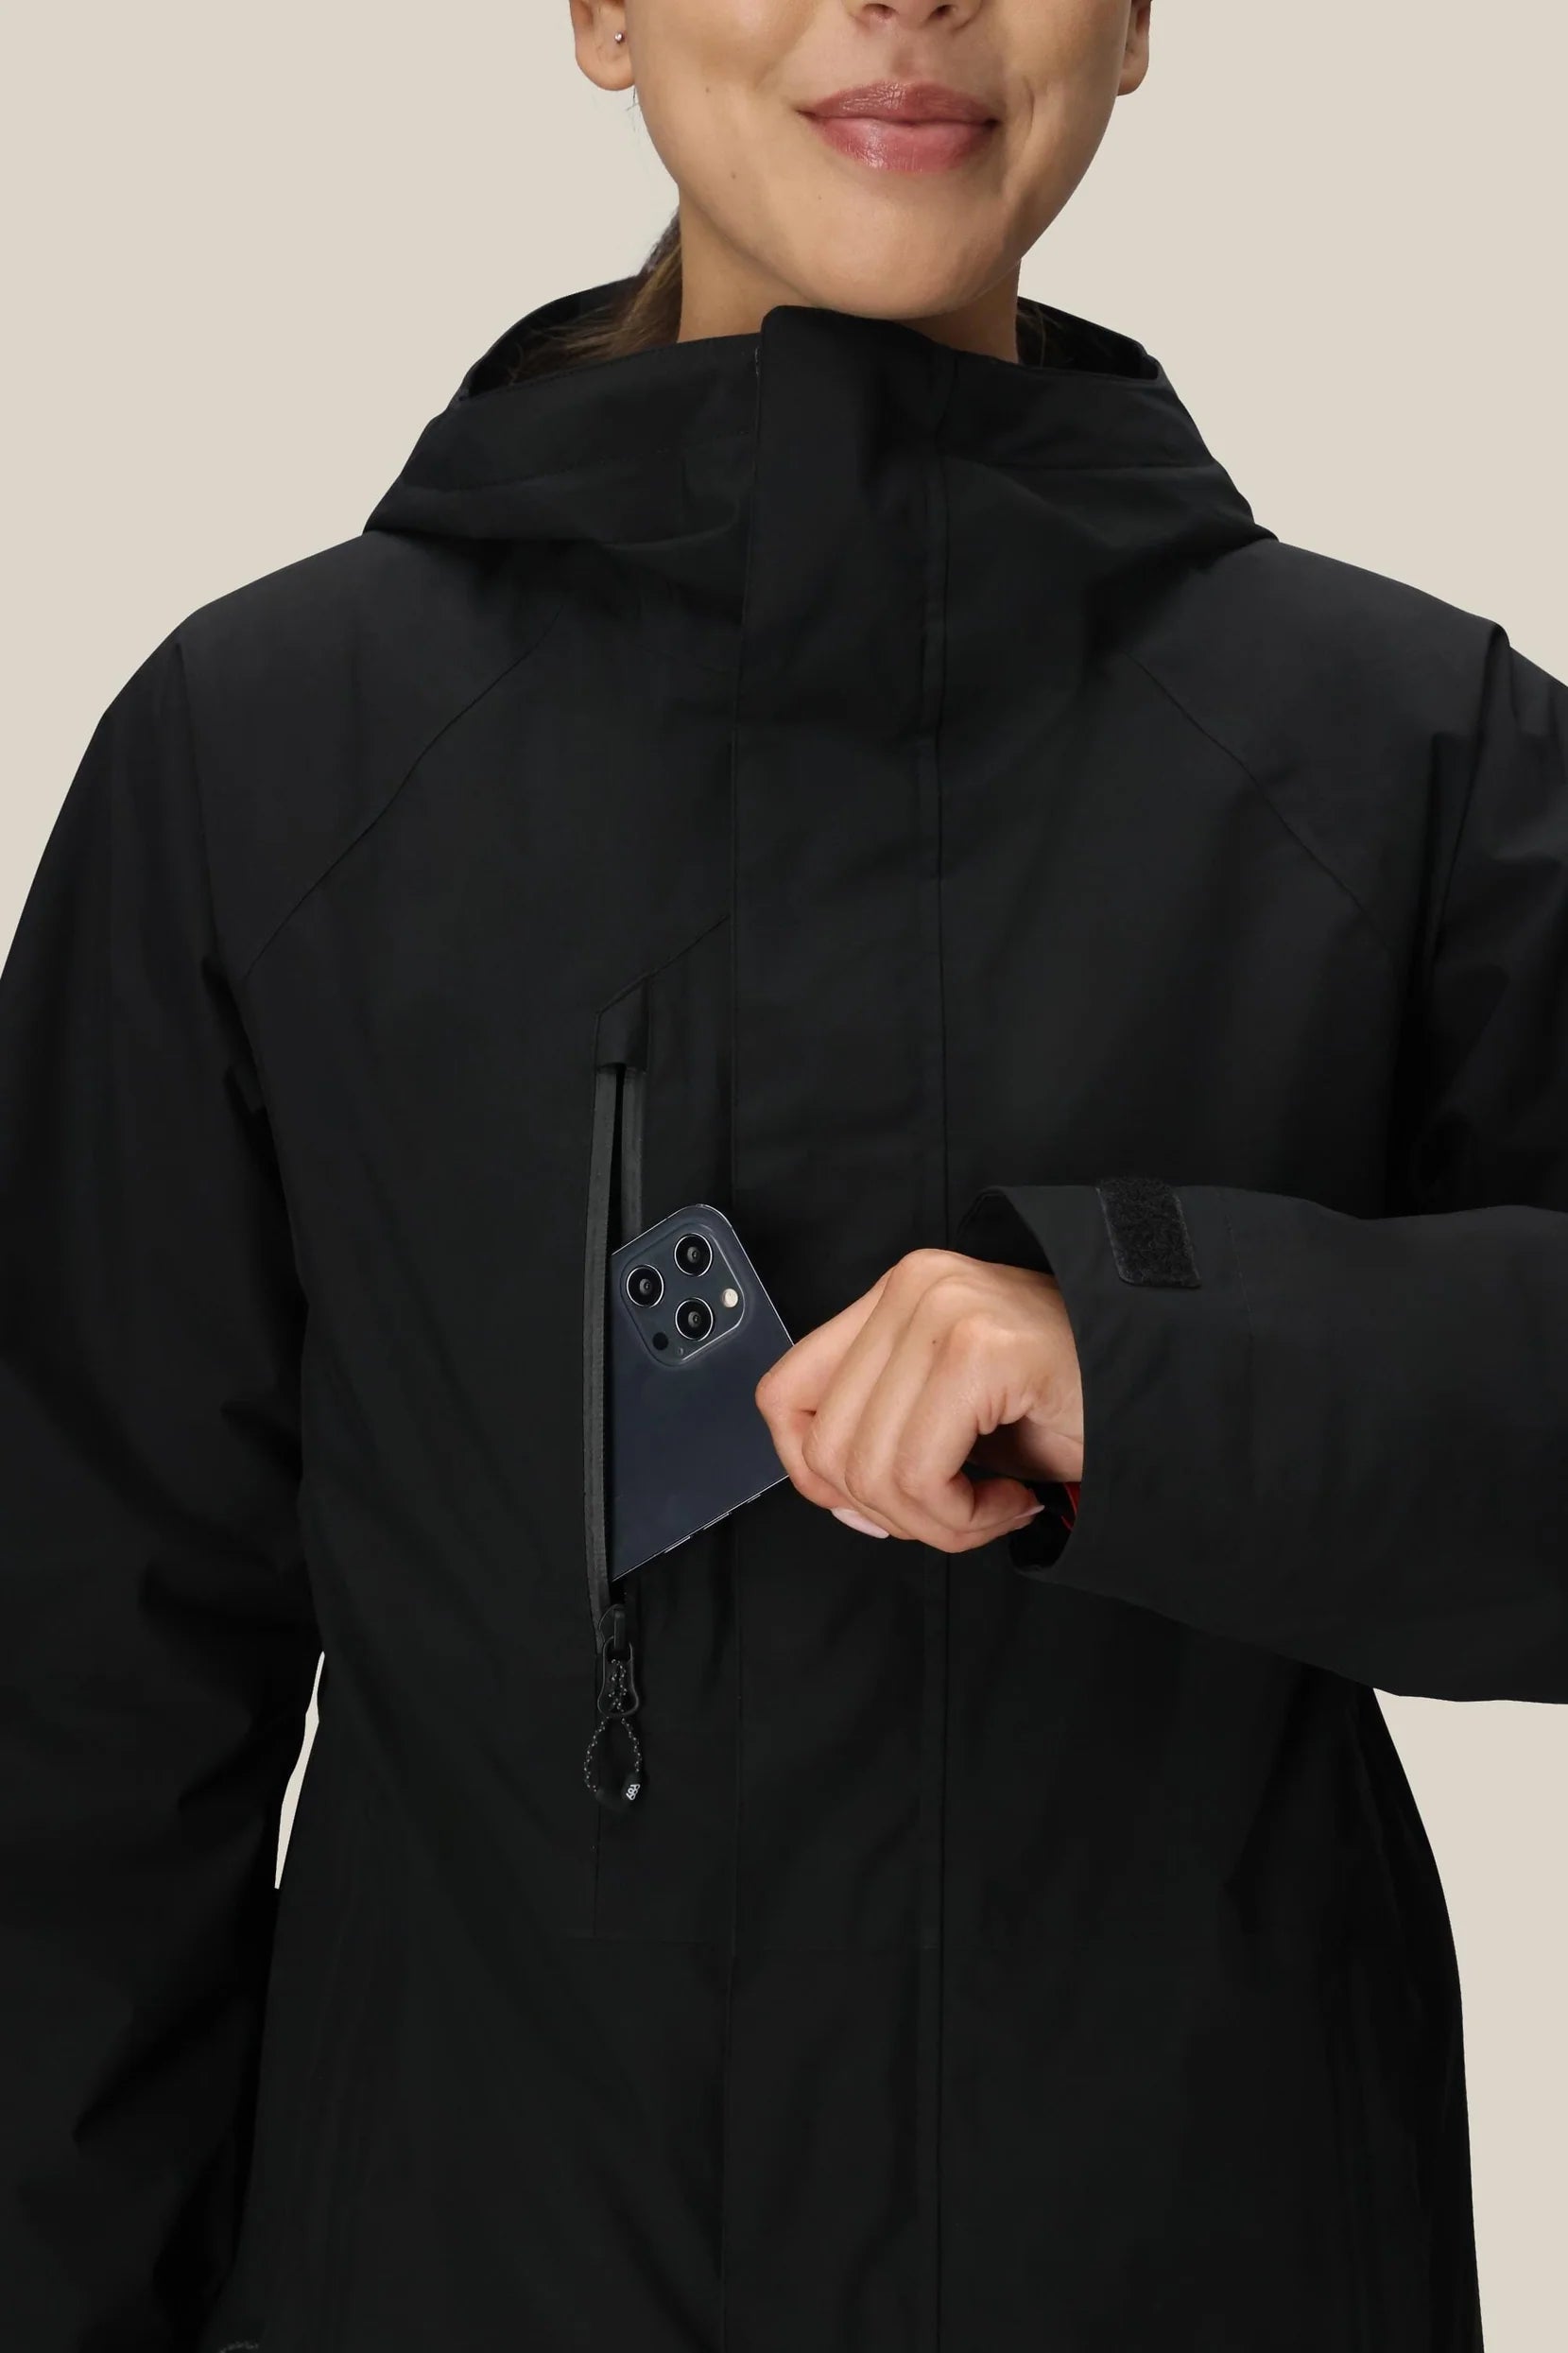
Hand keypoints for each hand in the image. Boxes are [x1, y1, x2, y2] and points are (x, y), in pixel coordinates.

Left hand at [753, 1247, 1083, 1553]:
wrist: (1173, 1396)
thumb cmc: (1069, 1408)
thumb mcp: (948, 1410)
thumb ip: (878, 1429)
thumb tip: (827, 1491)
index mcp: (895, 1294)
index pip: (783, 1394)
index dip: (810, 1472)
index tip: (875, 1505)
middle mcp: (913, 1287)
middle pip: (826, 1448)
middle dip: (892, 1513)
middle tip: (961, 1512)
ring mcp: (945, 1311)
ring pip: (870, 1472)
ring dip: (937, 1522)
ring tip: (993, 1506)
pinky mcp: (981, 1350)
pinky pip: (922, 1476)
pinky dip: (964, 1519)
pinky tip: (1013, 1501)